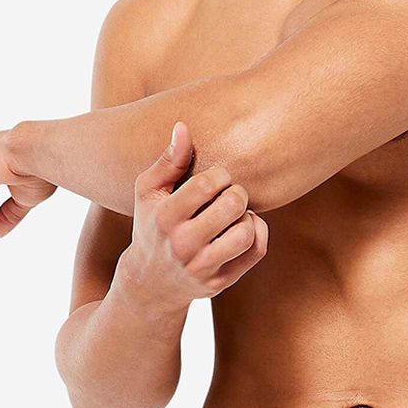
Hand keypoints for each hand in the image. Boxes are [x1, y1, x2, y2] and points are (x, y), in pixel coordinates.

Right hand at [114, 121, 268, 313]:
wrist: (150, 281)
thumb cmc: (152, 224)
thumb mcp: (149, 192)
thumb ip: (168, 160)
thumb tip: (183, 126)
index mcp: (165, 218)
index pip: (206, 184)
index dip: (220, 175)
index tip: (216, 180)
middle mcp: (182, 245)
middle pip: (232, 206)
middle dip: (237, 194)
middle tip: (230, 195)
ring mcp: (202, 267)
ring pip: (246, 233)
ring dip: (247, 218)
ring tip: (235, 215)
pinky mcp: (221, 281)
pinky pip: (256, 251)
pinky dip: (258, 233)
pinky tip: (244, 227)